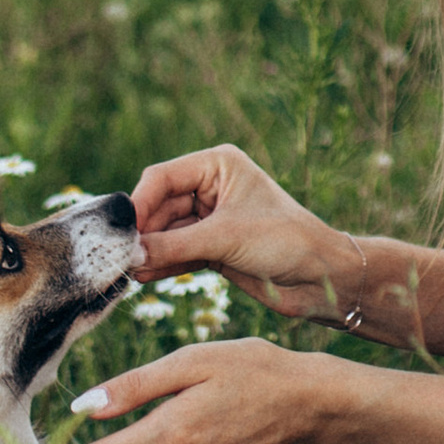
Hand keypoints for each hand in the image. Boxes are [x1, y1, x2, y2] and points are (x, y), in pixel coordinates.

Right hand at [128, 142, 360, 322]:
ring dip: (148, 251)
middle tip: (121, 257)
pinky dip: (161, 264)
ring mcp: (210, 218)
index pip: (163, 178)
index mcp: (218, 165)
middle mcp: (211, 187)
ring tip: (128, 271)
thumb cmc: (285, 241)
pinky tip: (143, 276)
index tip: (122, 232)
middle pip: (159, 206)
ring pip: (165, 232)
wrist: (322, 278)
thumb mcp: (225, 239)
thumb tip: (130, 255)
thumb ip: (174, 246)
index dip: (139, 204)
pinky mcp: (212, 247)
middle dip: (142, 232)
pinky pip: (176, 252)